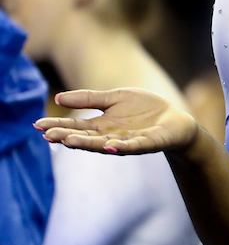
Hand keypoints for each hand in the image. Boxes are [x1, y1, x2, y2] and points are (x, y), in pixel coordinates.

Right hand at [35, 87, 198, 155]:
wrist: (175, 119)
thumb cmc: (144, 109)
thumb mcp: (115, 98)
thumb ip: (89, 99)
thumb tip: (57, 98)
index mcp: (102, 125)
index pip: (76, 127)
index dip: (58, 126)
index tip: (38, 125)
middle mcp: (112, 136)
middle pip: (86, 138)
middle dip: (67, 137)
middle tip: (47, 135)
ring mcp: (129, 141)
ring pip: (105, 144)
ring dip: (87, 144)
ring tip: (69, 142)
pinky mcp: (149, 143)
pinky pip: (134, 146)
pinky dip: (123, 147)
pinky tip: (111, 146)